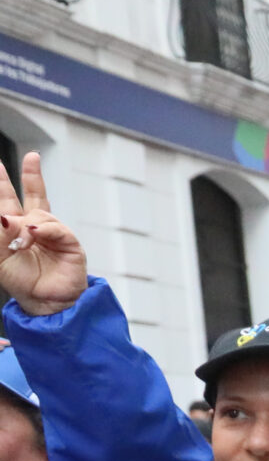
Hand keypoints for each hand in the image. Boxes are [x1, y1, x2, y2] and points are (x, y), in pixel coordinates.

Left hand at [0, 153, 87, 315]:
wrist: (43, 303)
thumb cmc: (21, 281)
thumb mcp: (0, 255)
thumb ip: (2, 233)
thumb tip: (10, 218)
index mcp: (17, 229)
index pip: (11, 200)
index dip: (4, 181)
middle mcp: (37, 228)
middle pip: (34, 195)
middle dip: (32, 176)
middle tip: (33, 157)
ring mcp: (54, 235)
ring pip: (41, 215)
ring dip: (27, 226)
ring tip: (22, 243)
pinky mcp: (70, 244)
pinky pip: (57, 229)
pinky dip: (44, 231)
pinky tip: (34, 236)